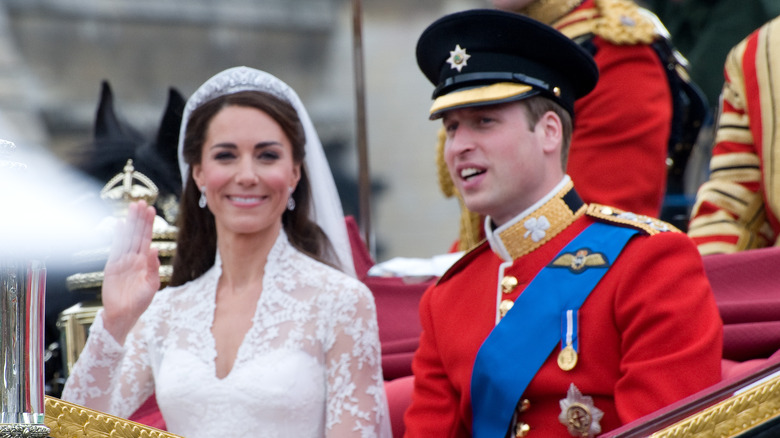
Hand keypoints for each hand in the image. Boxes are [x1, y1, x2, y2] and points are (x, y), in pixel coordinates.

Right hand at [101, 200, 160, 344]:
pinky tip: (119, 224)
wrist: (123, 315)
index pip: (147, 238)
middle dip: (139, 219)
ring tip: (132, 208)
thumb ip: (153, 267)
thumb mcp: (151, 285)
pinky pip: (115, 248)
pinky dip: (117, 236)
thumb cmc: (140, 302)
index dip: (149, 224)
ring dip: (129, 223)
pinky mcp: (112, 266)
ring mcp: (122, 261)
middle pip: (137, 234)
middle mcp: (134, 258)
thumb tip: (154, 249)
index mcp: (145, 262)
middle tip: (141, 202)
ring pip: (127, 238)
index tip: (151, 209)